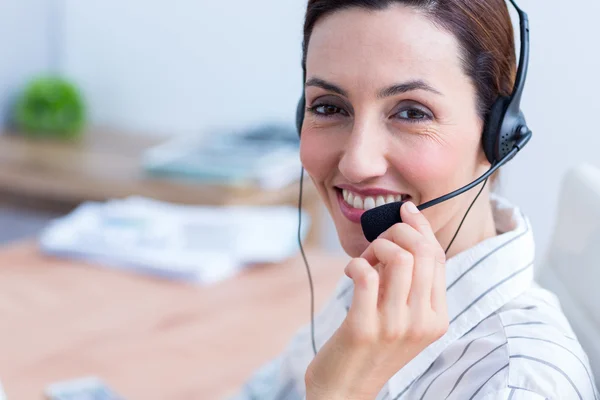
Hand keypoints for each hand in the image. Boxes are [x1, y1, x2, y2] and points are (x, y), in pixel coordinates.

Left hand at [305, 202, 448, 399]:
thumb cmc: (371, 346)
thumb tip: (405, 232)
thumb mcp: (402, 316)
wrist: (345, 390)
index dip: (421, 227)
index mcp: (437, 317)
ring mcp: (396, 326)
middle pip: (422, 252)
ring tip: (364, 262)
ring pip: (398, 257)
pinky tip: (349, 272)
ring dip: (375, 248)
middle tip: (376, 245)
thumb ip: (408, 282)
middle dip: (396, 233)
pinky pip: (365, 274)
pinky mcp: (365, 327)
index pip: (438, 257)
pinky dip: (355, 264)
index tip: (406, 210)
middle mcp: (423, 322)